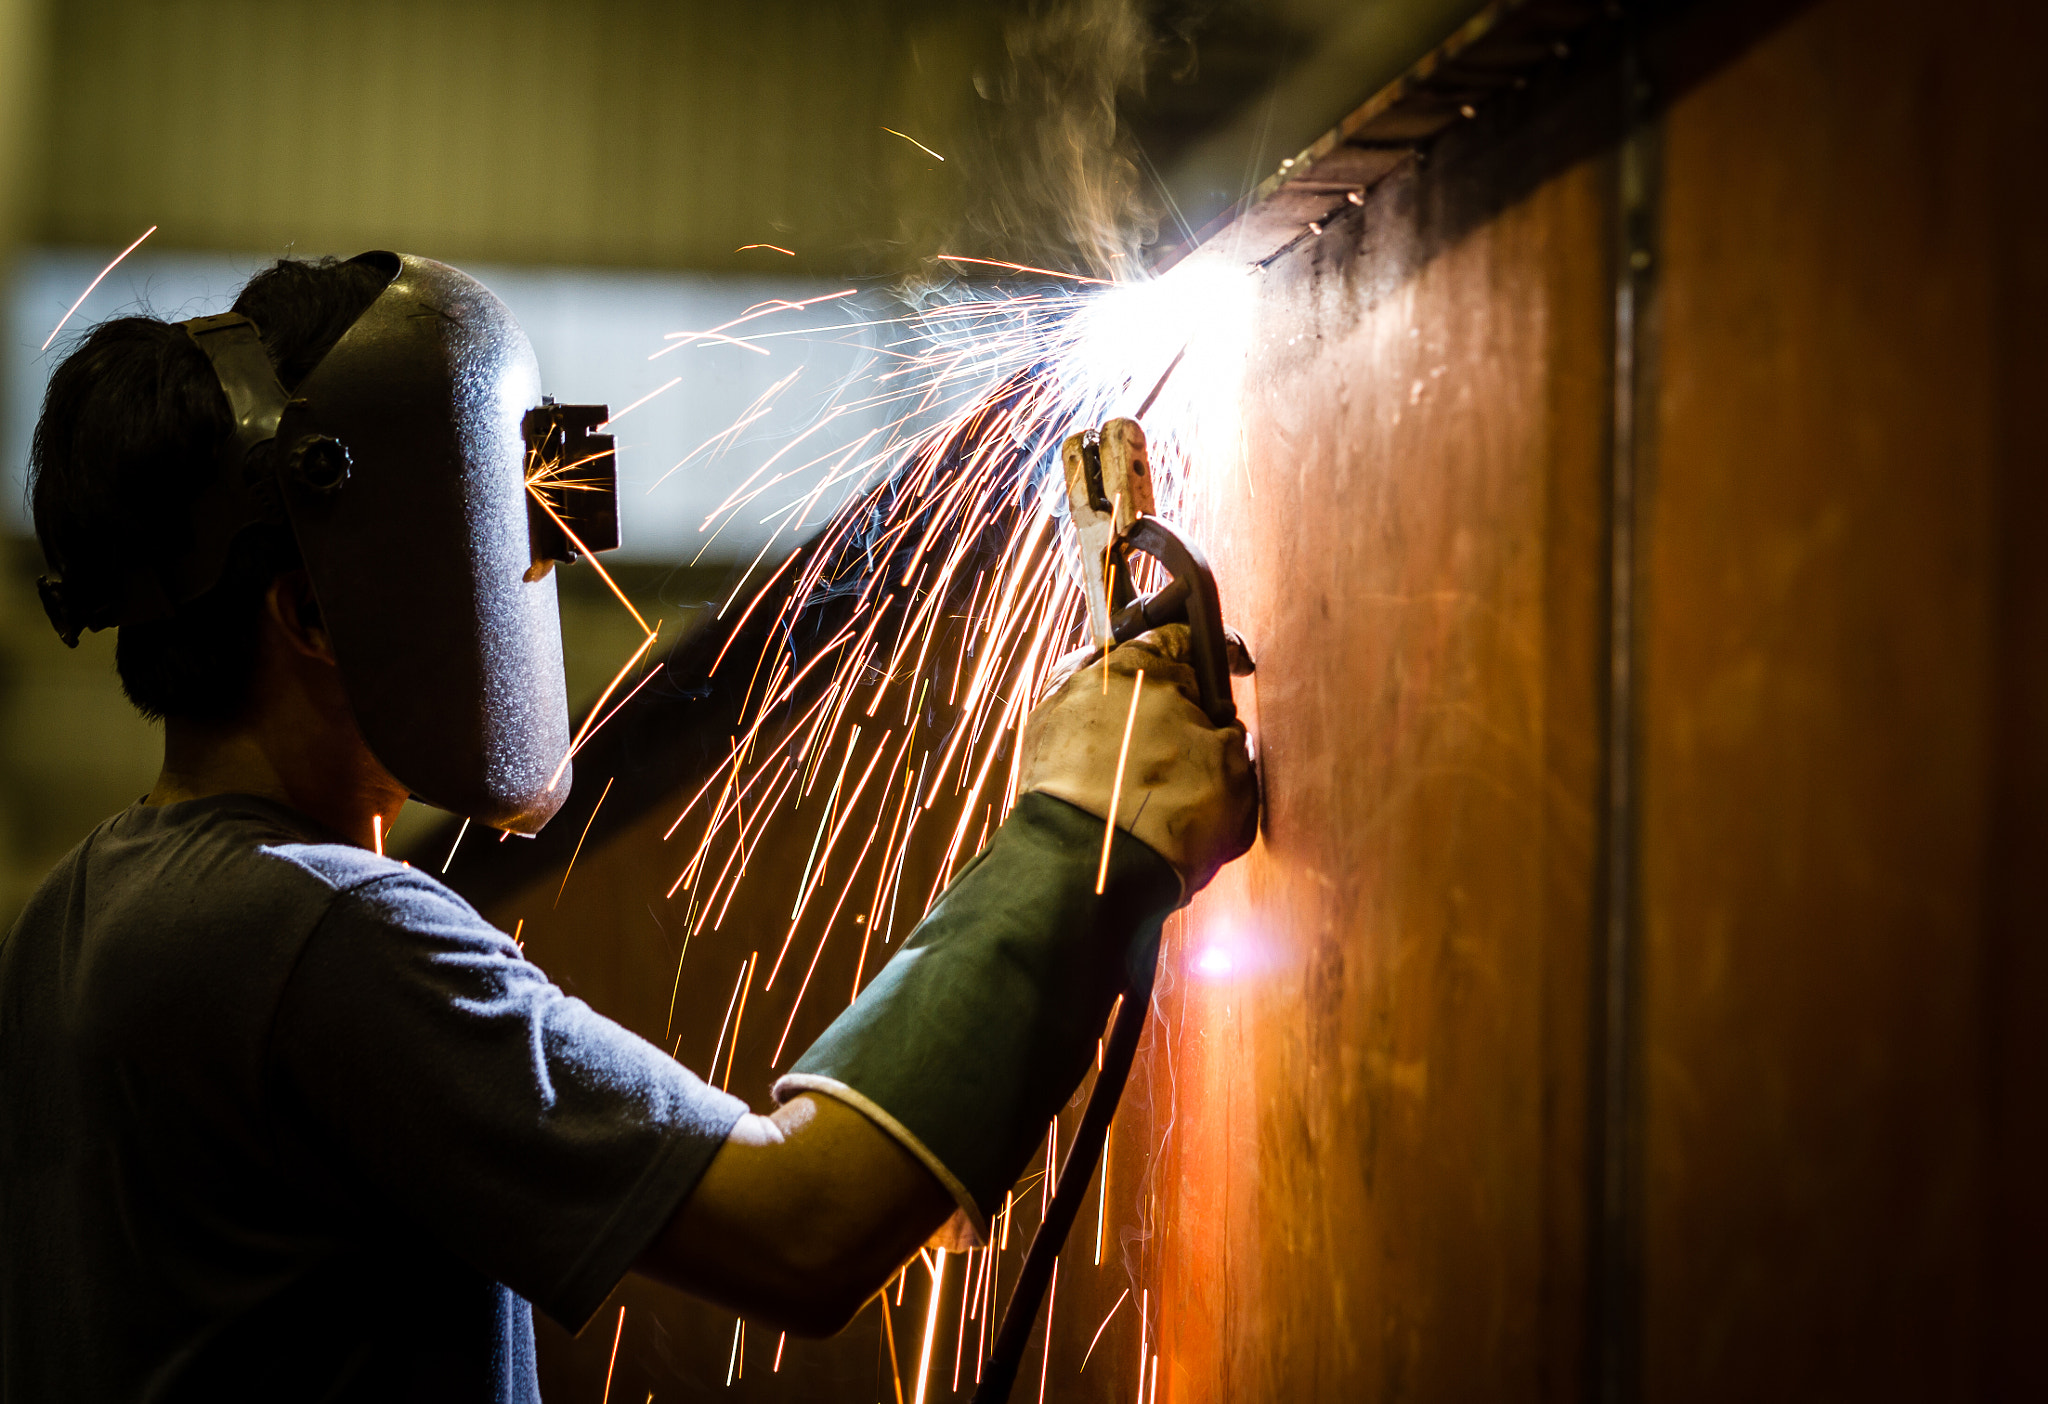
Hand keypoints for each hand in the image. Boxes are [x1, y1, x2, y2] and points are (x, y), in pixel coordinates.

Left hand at [1019, 623, 1257, 896]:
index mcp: (1137, 663)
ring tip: (1161, 775)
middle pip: (1138, 674)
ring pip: (1107, 713)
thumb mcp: (1231, 765)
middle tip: (1198, 734)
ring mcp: (1053, 719)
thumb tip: (1220, 731)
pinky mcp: (1034, 760)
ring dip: (1133, 732)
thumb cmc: (1165, 813)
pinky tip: (1126, 793)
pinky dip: (1103, 762)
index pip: (1183, 634)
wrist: (1093, 874)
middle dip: (1169, 699)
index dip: (1218, 652)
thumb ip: (1228, 733)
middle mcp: (1085, 679)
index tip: (1233, 665)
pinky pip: (1080, 748)